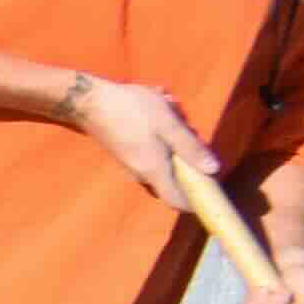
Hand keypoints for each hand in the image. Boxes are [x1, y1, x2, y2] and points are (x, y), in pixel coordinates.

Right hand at [50, 71, 207, 204]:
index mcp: (154, 171)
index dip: (195, 201)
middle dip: (188, 164)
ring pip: (164, 166)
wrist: (90, 102)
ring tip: (175, 122)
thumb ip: (191, 148)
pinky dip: (163, 143)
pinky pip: (153, 157)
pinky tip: (160, 120)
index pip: (177, 201)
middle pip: (174, 182)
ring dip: (175, 149)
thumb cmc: (132, 111)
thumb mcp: (169, 125)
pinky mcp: (127, 155)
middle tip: (193, 136)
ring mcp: (132, 166)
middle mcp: (142, 175)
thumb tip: (214, 169)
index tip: (211, 189)